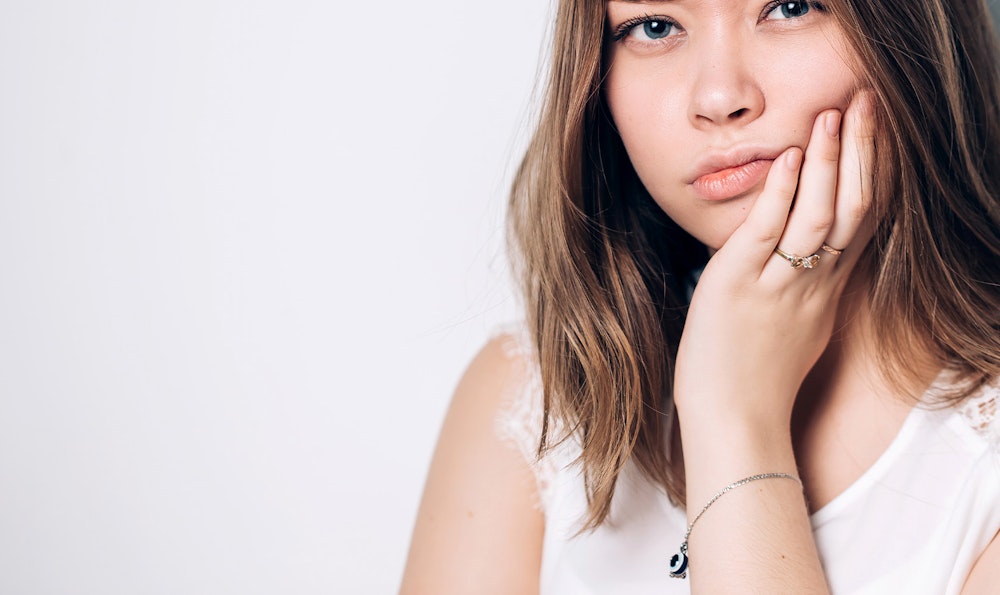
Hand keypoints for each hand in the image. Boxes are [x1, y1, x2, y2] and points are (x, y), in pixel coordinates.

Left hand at [673, 91, 876, 429]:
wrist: (733, 423)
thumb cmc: (756, 380)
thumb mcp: (797, 331)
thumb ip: (805, 290)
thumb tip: (803, 260)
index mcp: (828, 293)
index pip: (864, 222)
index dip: (875, 172)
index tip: (878, 131)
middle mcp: (813, 285)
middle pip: (854, 209)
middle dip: (863, 153)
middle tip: (867, 102)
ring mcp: (778, 286)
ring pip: (820, 217)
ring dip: (828, 163)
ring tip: (833, 116)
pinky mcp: (738, 287)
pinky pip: (768, 234)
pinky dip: (783, 195)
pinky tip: (789, 160)